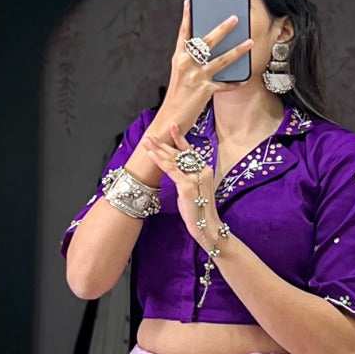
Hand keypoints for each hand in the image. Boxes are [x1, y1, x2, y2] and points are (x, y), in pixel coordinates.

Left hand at [143, 120, 221, 247]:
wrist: (207, 227)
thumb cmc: (199, 212)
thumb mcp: (192, 191)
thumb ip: (185, 179)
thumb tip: (174, 173)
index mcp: (204, 170)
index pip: (190, 150)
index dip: (180, 138)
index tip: (171, 126)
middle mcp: (202, 170)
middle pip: (179, 153)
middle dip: (163, 143)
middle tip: (150, 135)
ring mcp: (195, 177)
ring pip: (174, 159)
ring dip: (158, 149)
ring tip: (147, 141)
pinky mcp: (187, 186)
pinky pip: (171, 170)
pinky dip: (160, 161)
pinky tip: (150, 155)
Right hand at [150, 0, 252, 139]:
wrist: (170, 119)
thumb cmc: (177, 97)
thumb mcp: (180, 74)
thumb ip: (191, 60)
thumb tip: (206, 49)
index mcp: (179, 58)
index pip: (184, 33)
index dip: (187, 16)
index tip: (191, 1)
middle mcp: (186, 64)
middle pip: (206, 41)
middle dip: (222, 28)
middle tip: (235, 17)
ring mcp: (196, 77)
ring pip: (221, 60)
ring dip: (237, 50)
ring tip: (249, 42)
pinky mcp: (204, 90)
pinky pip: (224, 84)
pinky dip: (234, 83)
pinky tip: (244, 79)